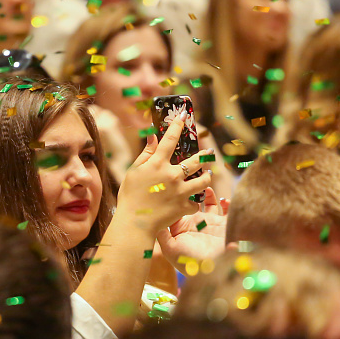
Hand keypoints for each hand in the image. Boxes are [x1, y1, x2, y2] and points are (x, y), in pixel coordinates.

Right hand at [119, 119, 213, 234]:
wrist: (134, 222)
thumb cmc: (130, 196)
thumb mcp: (134, 172)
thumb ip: (146, 154)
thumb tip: (154, 137)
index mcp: (158, 164)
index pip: (170, 139)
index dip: (177, 125)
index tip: (184, 115)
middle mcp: (172, 175)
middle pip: (196, 160)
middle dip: (204, 155)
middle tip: (208, 154)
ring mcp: (180, 191)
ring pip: (203, 180)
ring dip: (206, 177)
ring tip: (207, 175)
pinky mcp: (184, 206)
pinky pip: (195, 202)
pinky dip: (194, 202)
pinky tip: (192, 201)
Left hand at [157, 187, 227, 269]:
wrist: (214, 271)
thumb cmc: (189, 262)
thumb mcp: (170, 249)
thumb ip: (162, 233)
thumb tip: (150, 217)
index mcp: (181, 227)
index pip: (175, 207)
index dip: (172, 195)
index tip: (171, 181)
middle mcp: (194, 223)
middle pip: (191, 200)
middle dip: (191, 188)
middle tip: (190, 175)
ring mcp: (210, 223)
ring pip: (207, 201)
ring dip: (207, 191)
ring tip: (206, 184)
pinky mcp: (224, 224)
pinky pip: (227, 210)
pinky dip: (227, 203)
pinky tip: (224, 199)